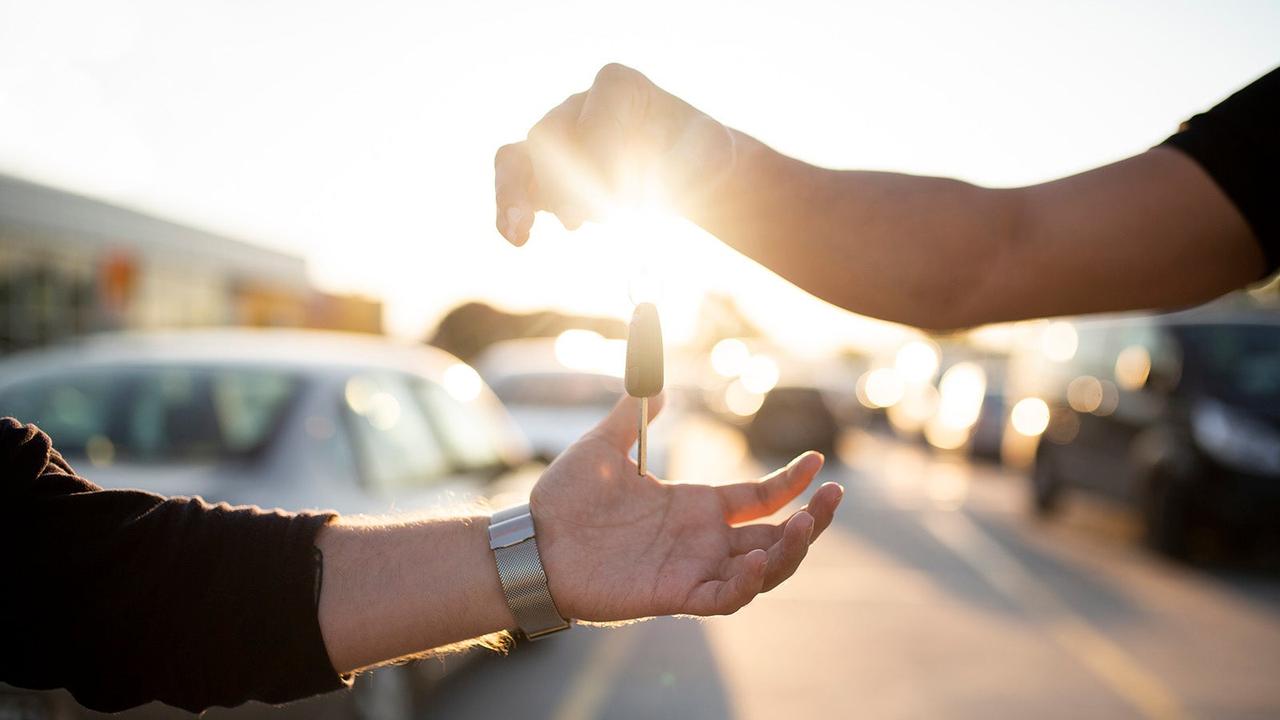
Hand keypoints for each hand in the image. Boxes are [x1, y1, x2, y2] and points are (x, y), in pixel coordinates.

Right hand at [494, 63, 735, 244]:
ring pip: (518, 159)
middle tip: (608, 215)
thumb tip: (704, 163)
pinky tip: (517, 239)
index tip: (627, 195)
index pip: (593, 116)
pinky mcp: (545, 172)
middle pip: (552, 138)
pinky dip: (509, 210)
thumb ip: (705, 155)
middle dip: (571, 182)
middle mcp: (578, 105)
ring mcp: (556, 138)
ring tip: (522, 231)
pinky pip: (513, 181)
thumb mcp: (714, 153)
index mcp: (619, 87)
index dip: (603, 156)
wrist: (682, 172)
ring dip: (517, 196)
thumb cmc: (698, 158)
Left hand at [532, 394, 843, 621]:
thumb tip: (655, 380)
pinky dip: (746, 583)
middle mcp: (702, 540)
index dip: (792, 483)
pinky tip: (754, 558)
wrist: (530, 541)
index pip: (760, 498)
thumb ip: (633, 412)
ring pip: (761, 571)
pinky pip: (723, 598)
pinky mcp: (673, 595)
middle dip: (812, 520)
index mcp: (694, 506)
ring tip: (805, 525)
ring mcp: (691, 569)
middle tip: (834, 497)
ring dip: (790, 552)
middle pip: (776, 536)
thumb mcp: (603, 444)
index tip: (818, 461)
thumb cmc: (564, 499)